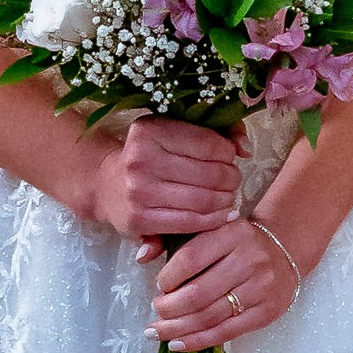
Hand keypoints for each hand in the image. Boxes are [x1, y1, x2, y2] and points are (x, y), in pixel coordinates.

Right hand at [87, 118, 240, 242]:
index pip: (208, 143)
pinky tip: (222, 214)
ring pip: (204, 199)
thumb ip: (217, 131)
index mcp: (149, 130)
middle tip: (231, 180)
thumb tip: (245, 149)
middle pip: (210, 173)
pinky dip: (214, 220)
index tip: (228, 157)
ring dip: (226, 199)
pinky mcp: (140, 219)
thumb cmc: (150, 156)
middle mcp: (141, 159)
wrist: (107, 184)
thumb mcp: (174, 131)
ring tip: (227, 196)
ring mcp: (139, 191)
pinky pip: (192, 222)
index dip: (227, 152)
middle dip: (231, 178)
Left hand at [152, 218, 299, 350]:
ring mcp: (260, 288)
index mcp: (232, 234)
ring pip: (210, 317)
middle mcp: (249, 260)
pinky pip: (226, 332)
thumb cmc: (237, 241)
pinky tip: (177, 343)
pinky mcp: (266, 312)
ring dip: (177, 329)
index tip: (159, 285)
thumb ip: (178, 239)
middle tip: (156, 311)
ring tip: (157, 332)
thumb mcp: (213, 228)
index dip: (168, 277)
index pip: (191, 258)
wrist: (284, 248)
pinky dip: (198, 341)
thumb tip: (142, 257)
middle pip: (198, 293)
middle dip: (169, 308)